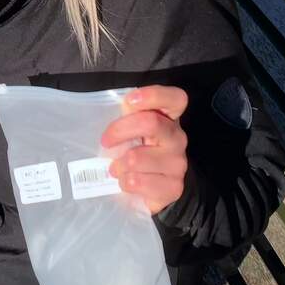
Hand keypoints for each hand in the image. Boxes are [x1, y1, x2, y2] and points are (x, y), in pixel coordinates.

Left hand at [100, 85, 188, 214]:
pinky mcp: (173, 187)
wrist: (152, 189)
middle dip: (120, 130)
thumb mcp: (131, 131)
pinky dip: (124, 182)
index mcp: (168, 118)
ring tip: (116, 168)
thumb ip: (126, 116)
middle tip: (105, 141)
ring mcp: (178, 163)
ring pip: (137, 158)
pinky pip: (138, 182)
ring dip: (118, 164)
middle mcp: (177, 138)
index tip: (129, 101)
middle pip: (150, 123)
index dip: (153, 95)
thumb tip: (109, 108)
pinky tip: (126, 181)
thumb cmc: (136, 152)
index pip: (176, 98)